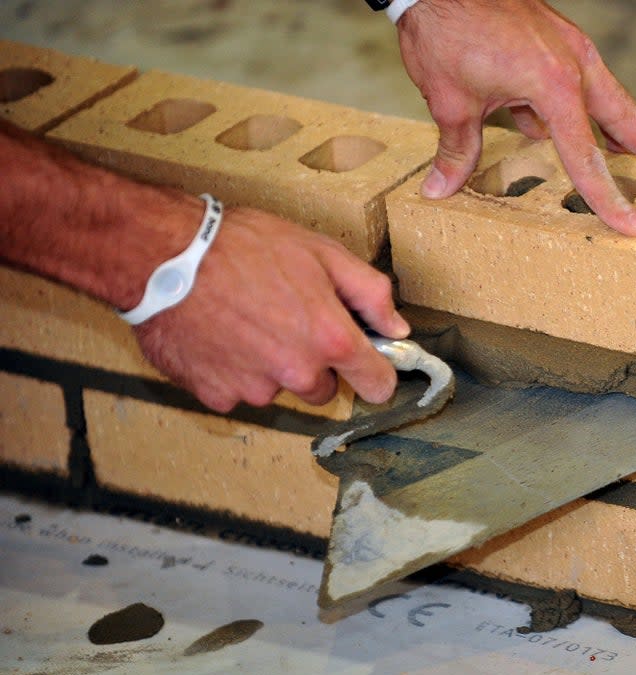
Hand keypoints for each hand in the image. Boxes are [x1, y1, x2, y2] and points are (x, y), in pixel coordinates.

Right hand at [134, 206, 409, 412]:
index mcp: (331, 339)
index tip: (367, 364)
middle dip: (313, 363)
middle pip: (324, 389)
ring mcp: (255, 389)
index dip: (375, 373)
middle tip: (287, 321)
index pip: (378, 385)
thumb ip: (370, 293)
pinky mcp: (216, 395)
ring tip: (246, 321)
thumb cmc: (244, 246)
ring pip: (278, 389)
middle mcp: (298, 373)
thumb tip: (397, 327)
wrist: (166, 256)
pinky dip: (232, 370)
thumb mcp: (322, 253)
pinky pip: (237, 391)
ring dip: (270, 366)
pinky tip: (220, 336)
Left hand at [396, 0, 635, 236]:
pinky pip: (584, 88)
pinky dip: (591, 115)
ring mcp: (572, 50)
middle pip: (634, 121)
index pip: (588, 157)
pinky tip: (584, 136)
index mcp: (554, 83)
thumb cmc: (445, 27)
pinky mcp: (559, 42)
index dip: (609, 199)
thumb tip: (440, 190)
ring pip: (615, 103)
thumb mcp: (448, 99)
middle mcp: (576, 65)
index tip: (634, 228)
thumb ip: (457, 149)